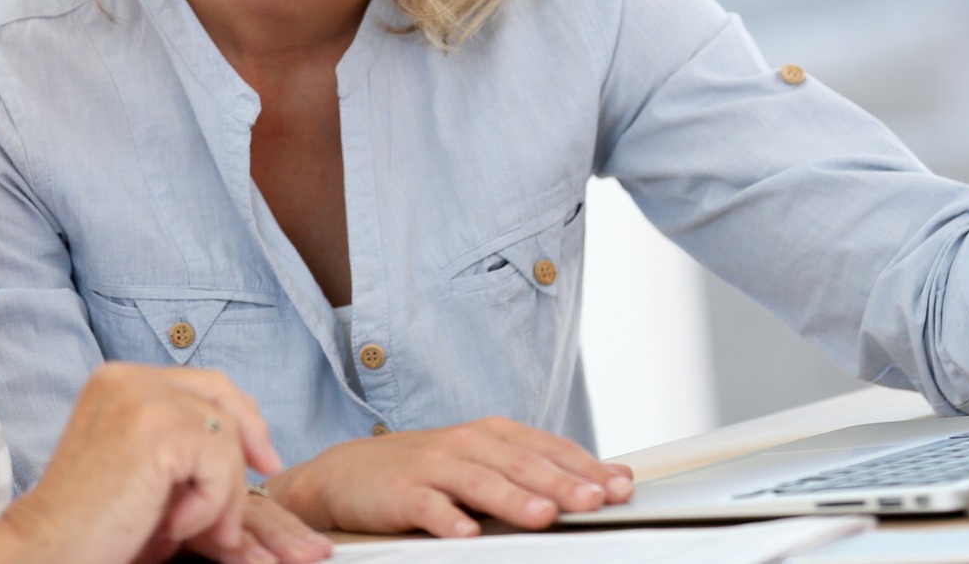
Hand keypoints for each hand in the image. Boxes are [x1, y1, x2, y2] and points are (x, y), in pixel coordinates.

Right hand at [0, 364, 317, 563]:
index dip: (241, 416)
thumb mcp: (143, 467)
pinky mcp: (158, 432)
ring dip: (222, 493)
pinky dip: (209, 504)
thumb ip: (182, 440)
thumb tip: (256, 446)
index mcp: (119, 380)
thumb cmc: (93, 523)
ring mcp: (143, 400)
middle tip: (265, 476)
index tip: (261, 456)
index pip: (203, 382)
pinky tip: (171, 528)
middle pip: (222, 396)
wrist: (45, 551)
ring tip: (190, 531)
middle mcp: (129, 378)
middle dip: (251, 438)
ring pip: (226, 437)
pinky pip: (220, 464)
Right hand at [266, 416, 634, 537]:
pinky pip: (427, 505)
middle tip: (595, 500)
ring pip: (480, 481)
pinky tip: (466, 533)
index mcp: (493, 435)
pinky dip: (447, 518)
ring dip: (514, 498)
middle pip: (522, 463)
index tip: (621, 486)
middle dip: (562, 482)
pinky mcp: (401, 490)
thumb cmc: (425, 471)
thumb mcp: (482, 463)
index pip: (548, 448)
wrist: (347, 474)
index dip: (586, 466)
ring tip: (544, 515)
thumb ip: (534, 471)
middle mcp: (467, 444)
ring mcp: (433, 465)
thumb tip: (601, 483)